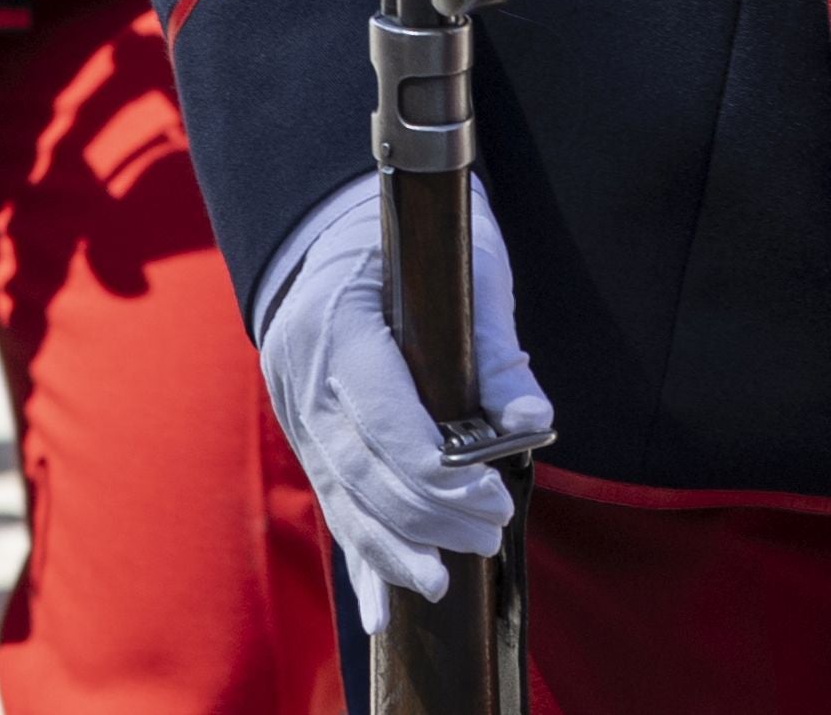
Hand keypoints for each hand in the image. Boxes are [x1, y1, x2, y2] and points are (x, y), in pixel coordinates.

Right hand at [257, 172, 551, 633]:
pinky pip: (333, 502)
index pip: (383, 415)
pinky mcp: (307, 434)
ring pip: (344, 498)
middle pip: (364, 469)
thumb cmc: (417, 237)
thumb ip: (495, 349)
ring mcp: (296, 409)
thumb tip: (534, 421)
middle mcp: (304, 372)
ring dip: (396, 548)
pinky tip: (382, 605)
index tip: (493, 496)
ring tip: (445, 578)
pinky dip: (362, 554)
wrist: (338, 224)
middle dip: (430, 515)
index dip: (437, 471)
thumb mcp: (466, 268)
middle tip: (493, 528)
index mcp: (340, 318)